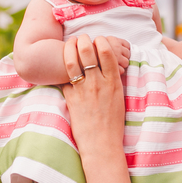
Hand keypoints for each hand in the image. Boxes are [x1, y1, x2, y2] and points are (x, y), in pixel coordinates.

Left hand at [62, 35, 127, 154]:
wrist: (102, 144)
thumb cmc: (113, 124)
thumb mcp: (119, 98)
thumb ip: (113, 81)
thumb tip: (108, 67)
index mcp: (113, 82)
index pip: (107, 52)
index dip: (102, 41)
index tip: (99, 39)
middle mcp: (97, 83)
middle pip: (88, 52)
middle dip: (84, 40)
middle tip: (82, 38)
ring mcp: (82, 90)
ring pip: (72, 62)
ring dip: (70, 48)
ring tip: (70, 43)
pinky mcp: (70, 98)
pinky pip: (64, 78)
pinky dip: (62, 70)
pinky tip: (61, 64)